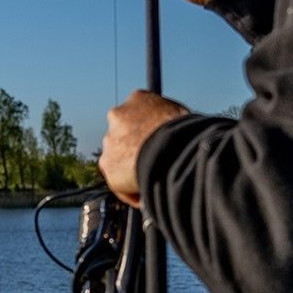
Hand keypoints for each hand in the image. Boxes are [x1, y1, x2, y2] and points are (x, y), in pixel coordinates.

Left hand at [100, 89, 189, 206]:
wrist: (170, 148)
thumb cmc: (185, 131)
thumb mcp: (180, 116)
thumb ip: (169, 122)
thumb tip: (179, 135)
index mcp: (139, 98)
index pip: (140, 114)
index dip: (150, 131)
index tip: (160, 143)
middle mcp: (119, 114)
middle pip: (125, 135)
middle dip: (136, 148)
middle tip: (156, 163)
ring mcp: (110, 139)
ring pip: (120, 158)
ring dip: (132, 168)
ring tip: (154, 180)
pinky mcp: (107, 163)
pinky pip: (119, 182)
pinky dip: (130, 190)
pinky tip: (147, 194)